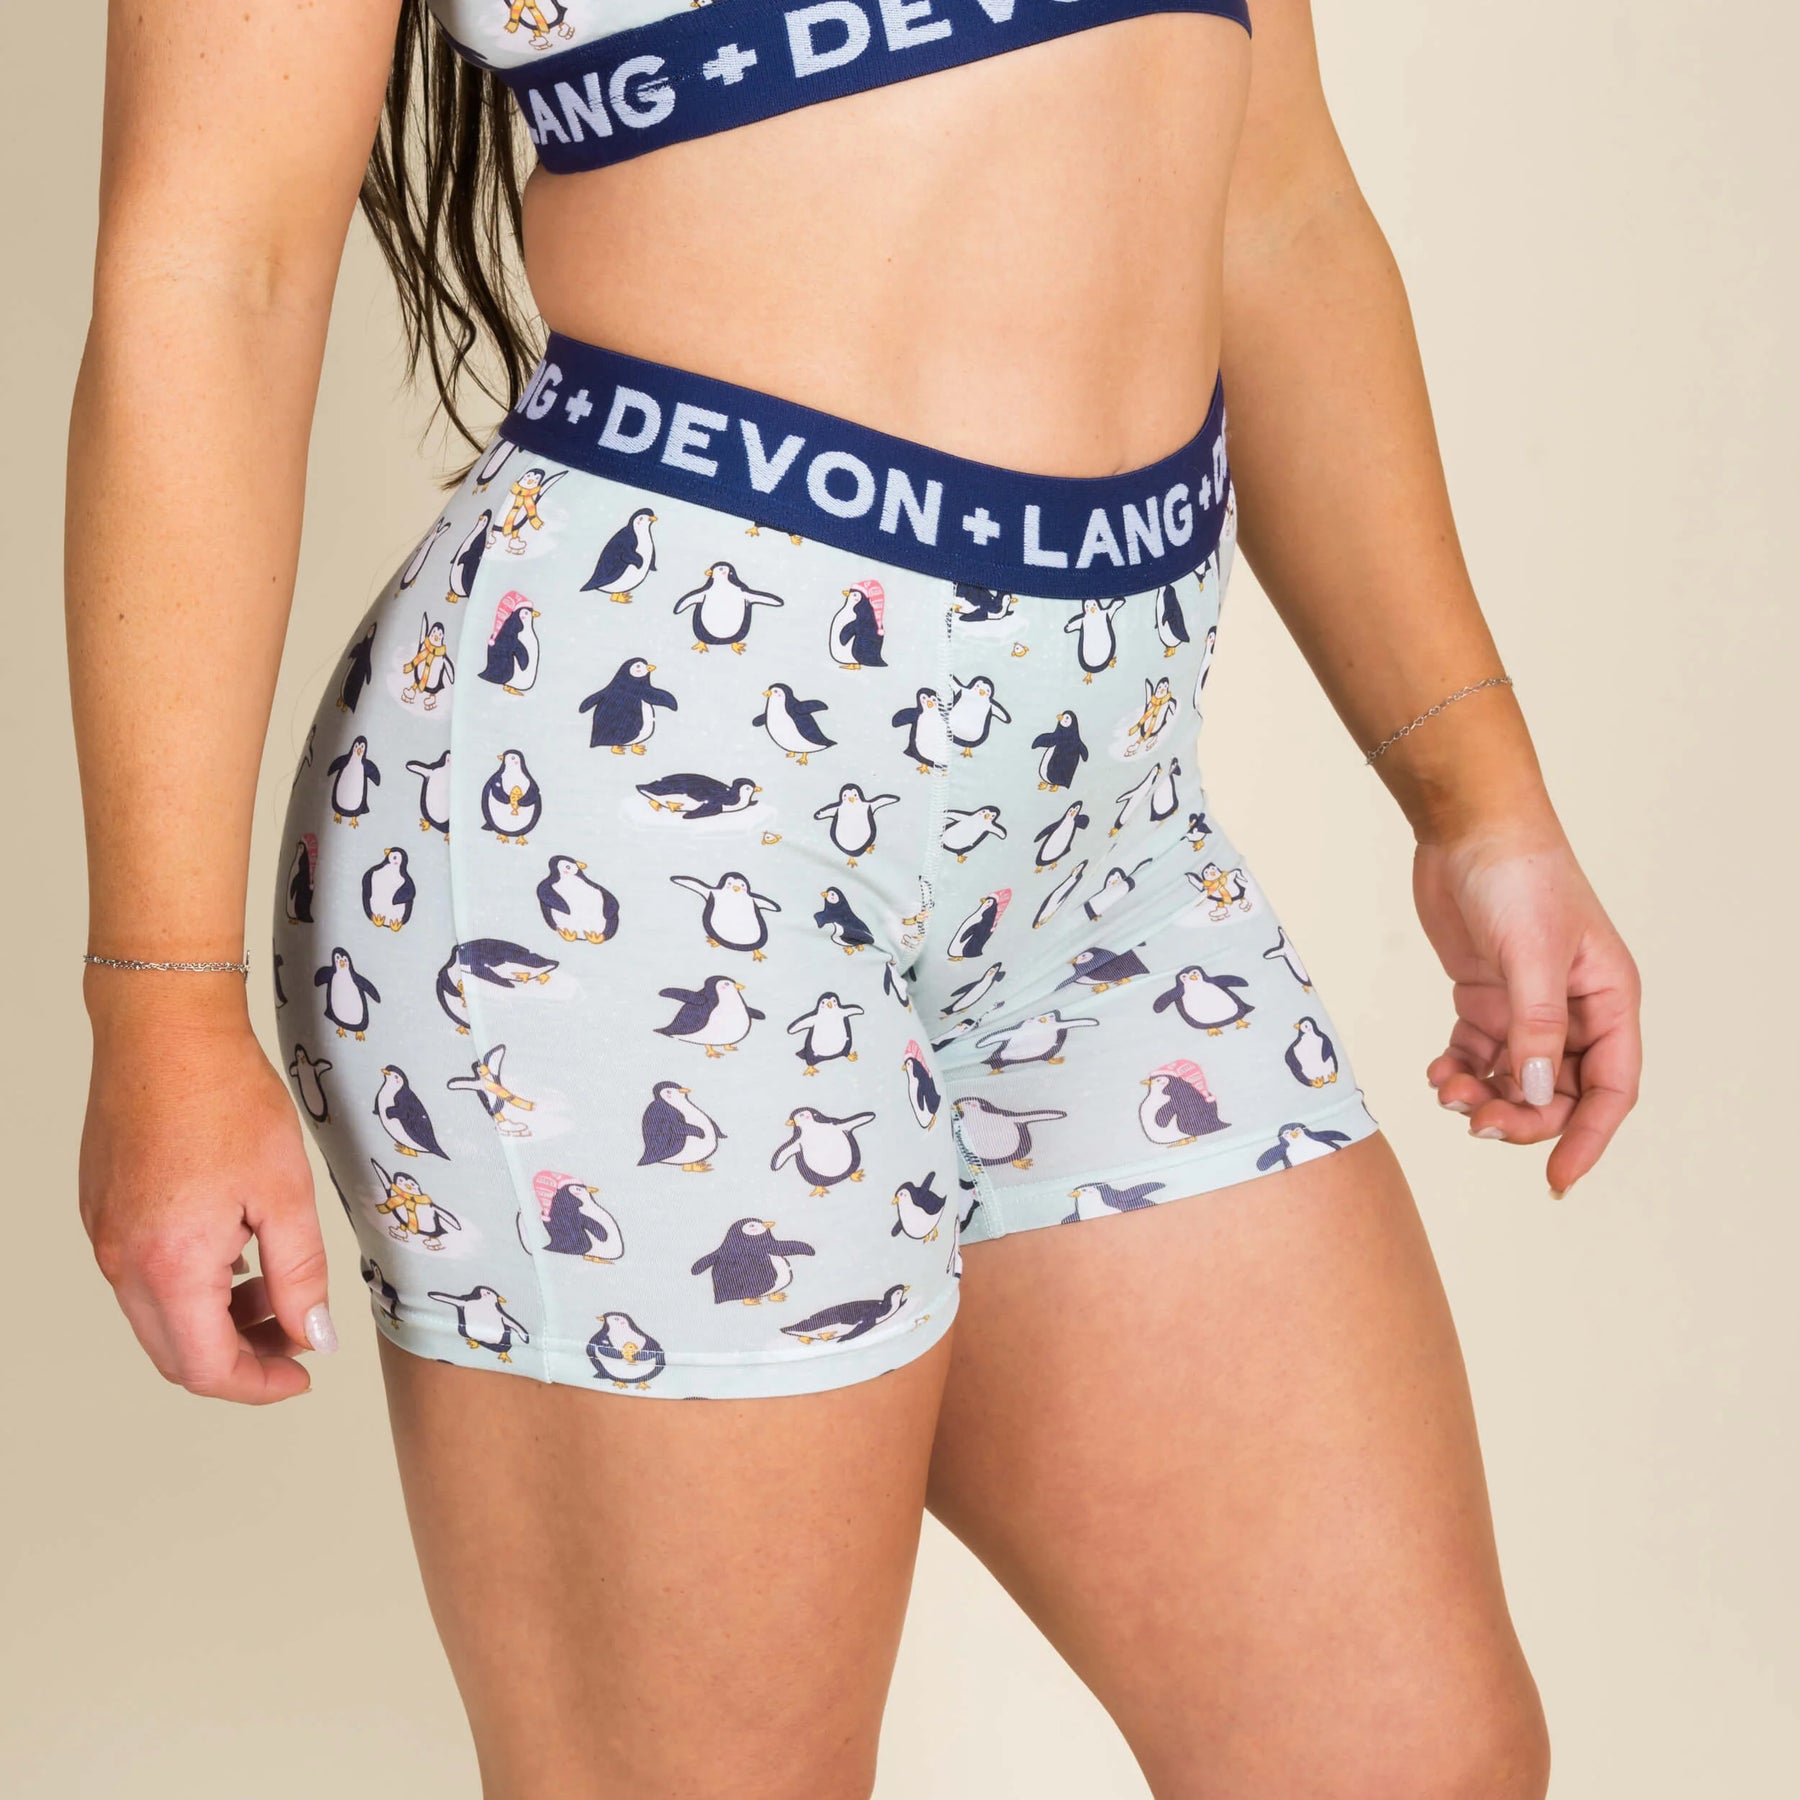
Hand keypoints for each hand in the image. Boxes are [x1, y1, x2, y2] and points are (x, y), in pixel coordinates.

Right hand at [80, 981, 333, 1400]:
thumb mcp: (286, 1192)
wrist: (165, 1032)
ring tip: (274, 1285)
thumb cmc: (226, 1098)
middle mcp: (124, 1261)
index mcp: (169, 1265)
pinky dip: (191, 1285)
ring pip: (158, 1316)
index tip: (301, 1375)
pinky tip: (235, 1251)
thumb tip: (314, 1335)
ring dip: (217, 1320)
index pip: (206, 1368)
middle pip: (176, 1353)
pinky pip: (143, 1276)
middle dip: (241, 1357)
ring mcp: (106, 1236)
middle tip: (296, 1335)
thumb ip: (300, 1274)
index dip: (259, 1385)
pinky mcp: (103, 1211)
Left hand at [1413, 819, 1640, 1196]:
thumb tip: (1541, 1093)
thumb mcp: (1532, 954)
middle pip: (1558, 1094)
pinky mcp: (1484, 996)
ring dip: (1484, 1097)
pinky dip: (1458, 1071)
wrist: (1468, 827)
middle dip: (1521, 1117)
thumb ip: (1535, 1027)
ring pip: (1514, 1080)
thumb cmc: (1518, 876)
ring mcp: (1526, 1005)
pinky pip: (1477, 1054)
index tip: (1557, 1181)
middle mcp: (1573, 1009)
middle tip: (1475, 1122)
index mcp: (1609, 999)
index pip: (1611, 1089)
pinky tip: (1437, 1073)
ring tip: (1447, 1091)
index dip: (1587, 1138)